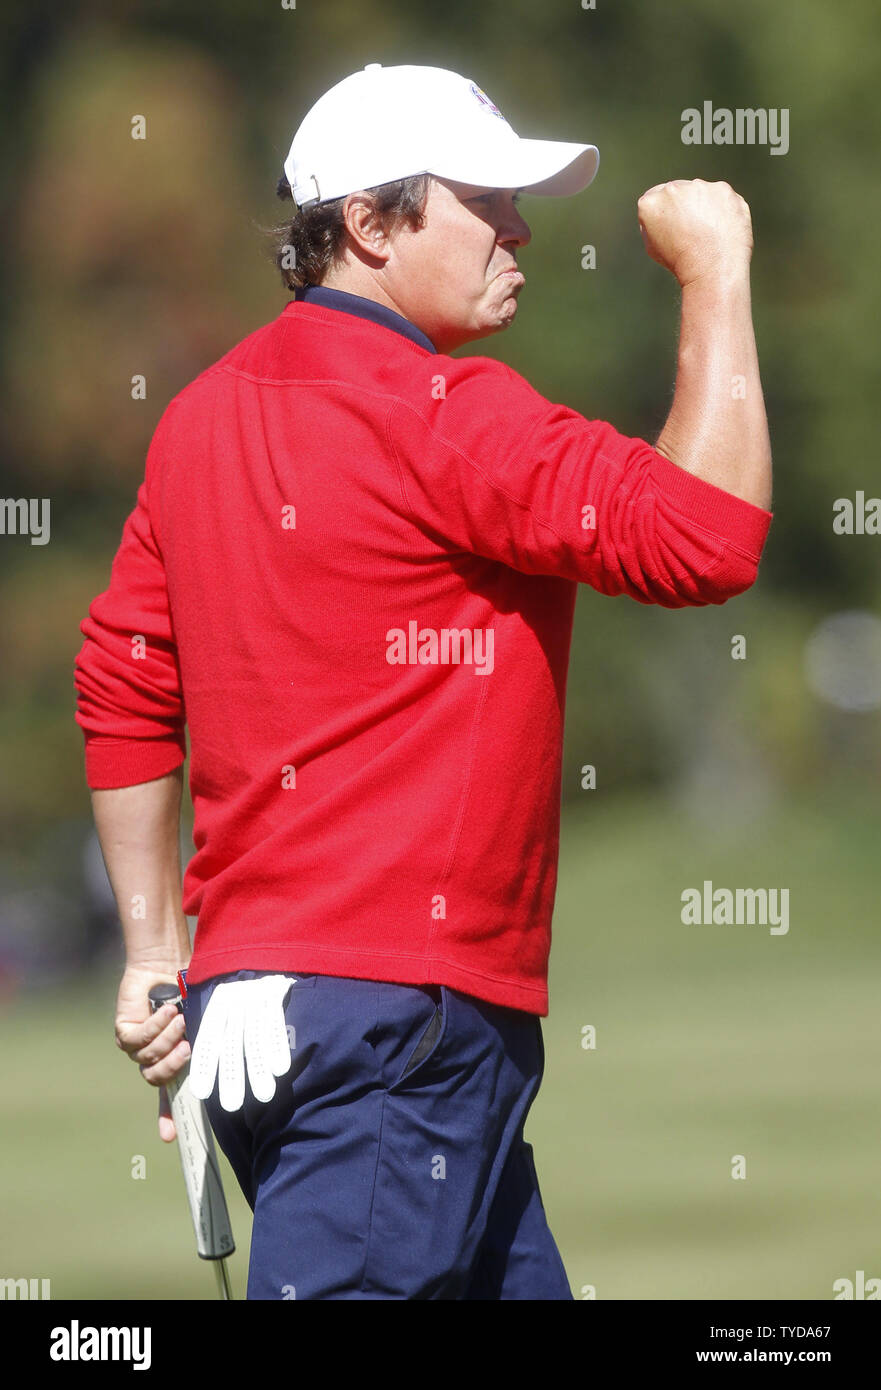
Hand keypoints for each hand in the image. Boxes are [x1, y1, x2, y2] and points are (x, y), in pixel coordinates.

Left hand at [115, 962, 190, 1142]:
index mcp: (171, 1059)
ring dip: (166, 1038)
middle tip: (188, 1049)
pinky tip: (165, 1010)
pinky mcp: (124, 1032)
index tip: (170, 1138)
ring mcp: (136, 1047)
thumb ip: (205, 1039)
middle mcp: (153, 1057)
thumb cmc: (186, 990)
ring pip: (148, 1058)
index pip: (169, 1095)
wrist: (165, 964)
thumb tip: (227, 1053)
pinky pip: (138, 1039)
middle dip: (172, 1066)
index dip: (169, 1117)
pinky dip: (154, 1025)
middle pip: (157, 1079)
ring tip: (179, 1018)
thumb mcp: (199, 1018)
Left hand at [189, 976, 295, 1111]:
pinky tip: (280, 1069)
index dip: (205, 1065)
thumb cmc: (247, 993)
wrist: (269, 956)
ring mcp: (255, 997)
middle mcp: (234, 1001)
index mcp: (218, 1005)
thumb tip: (209, 1068)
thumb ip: (221, 1031)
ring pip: (254, 1037)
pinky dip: (277, 1047)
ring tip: (263, 1095)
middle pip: (231, 1043)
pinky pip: (275, 1024)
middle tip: (231, 1106)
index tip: (202, 1093)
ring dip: (258, 1068)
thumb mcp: (230, 1006)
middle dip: (231, 1075)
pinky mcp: (275, 993)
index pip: (208, 1038)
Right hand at [637, 179, 752, 287]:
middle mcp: (672, 189)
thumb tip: (664, 209)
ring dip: (704, 205)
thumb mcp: (652, 245)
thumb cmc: (680, 263)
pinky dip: (724, 209)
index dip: (666, 213)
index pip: (656, 196)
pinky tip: (722, 228)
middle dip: (684, 206)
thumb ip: (654, 220)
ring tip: (709, 232)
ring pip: (701, 192)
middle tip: (692, 232)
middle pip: (679, 191)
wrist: (711, 270)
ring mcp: (700, 186)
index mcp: (650, 202)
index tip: (674, 228)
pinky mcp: (723, 189)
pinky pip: (722, 197)